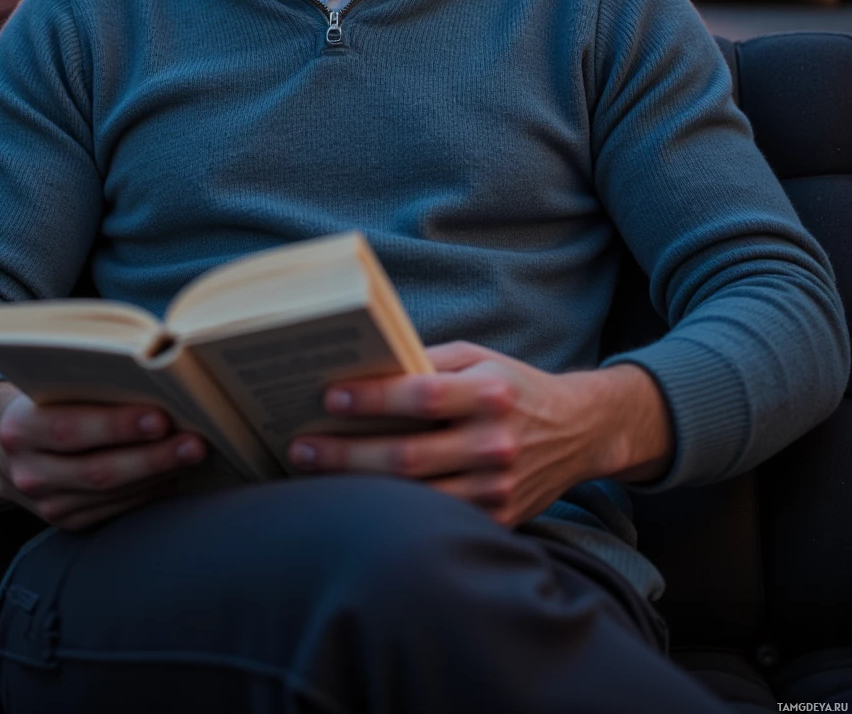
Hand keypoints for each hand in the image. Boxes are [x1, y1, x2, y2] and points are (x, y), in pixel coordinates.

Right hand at [0, 382, 206, 529]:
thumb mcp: (51, 385)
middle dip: (152, 457)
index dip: (117, 426)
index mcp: (20, 428)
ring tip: (193, 455)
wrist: (5, 448)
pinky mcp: (65, 522)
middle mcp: (28, 472)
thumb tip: (158, 370)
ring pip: (110, 495)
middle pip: (97, 471)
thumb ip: (90, 381)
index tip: (161, 417)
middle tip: (195, 442)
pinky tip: (173, 474)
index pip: (69, 428)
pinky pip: (114, 511)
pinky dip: (147, 492)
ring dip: (158, 475)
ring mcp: (46, 504)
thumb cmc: (45, 400)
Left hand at [286, 342, 672, 528]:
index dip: (371, 398)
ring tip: (316, 472)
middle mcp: (495, 444)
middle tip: (301, 447)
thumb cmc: (512, 386)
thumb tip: (364, 370)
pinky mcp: (497, 519)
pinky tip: (359, 499)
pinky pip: (436, 520)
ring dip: (359, 486)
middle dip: (346, 453)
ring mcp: (497, 488)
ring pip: (414, 497)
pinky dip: (393, 512)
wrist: (578, 431)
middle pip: (406, 457)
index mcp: (490, 394)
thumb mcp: (477, 358)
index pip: (420, 397)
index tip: (329, 396)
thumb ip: (427, 364)